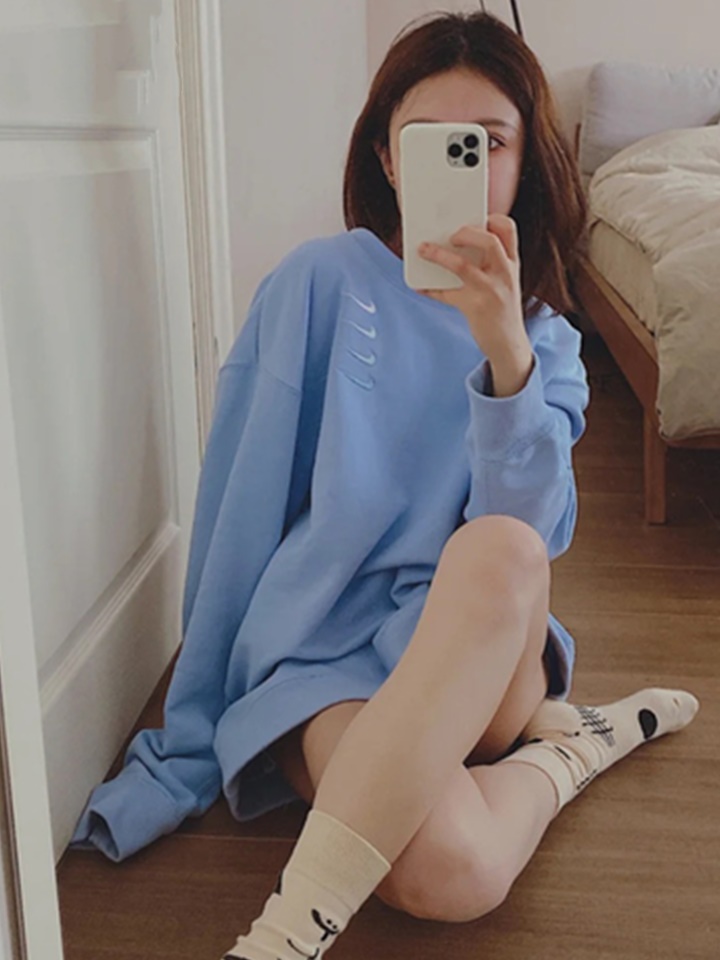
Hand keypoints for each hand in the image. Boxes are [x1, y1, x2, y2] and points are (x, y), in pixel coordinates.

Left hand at [417, 215, 532, 382]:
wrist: (510, 344)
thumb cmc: (501, 309)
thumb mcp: (502, 282)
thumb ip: (485, 264)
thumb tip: (450, 246)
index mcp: (512, 263)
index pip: (508, 229)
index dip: (492, 218)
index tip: (477, 217)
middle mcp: (505, 274)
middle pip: (489, 240)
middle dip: (466, 232)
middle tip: (451, 235)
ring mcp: (491, 291)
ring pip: (462, 266)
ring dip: (438, 255)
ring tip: (423, 249)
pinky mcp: (475, 308)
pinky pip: (447, 294)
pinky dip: (430, 289)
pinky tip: (419, 286)